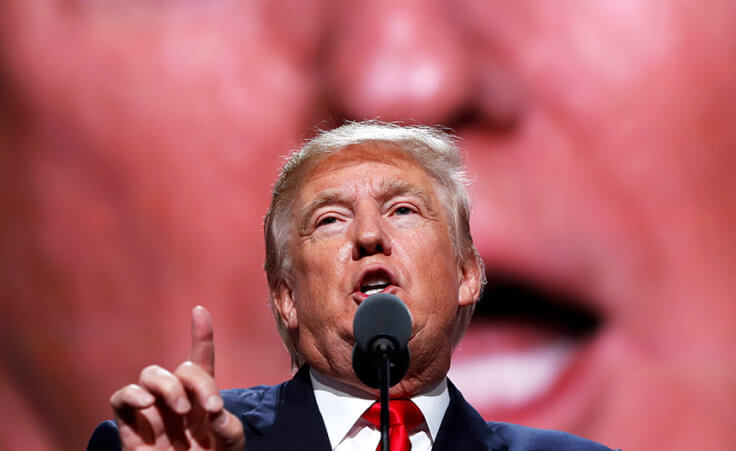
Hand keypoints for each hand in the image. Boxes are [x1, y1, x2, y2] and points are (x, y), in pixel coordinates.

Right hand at [110, 306, 244, 449]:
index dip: (201, 336)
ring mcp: (153, 412)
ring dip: (168, 386)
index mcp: (202, 399)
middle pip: (180, 368)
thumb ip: (228, 426)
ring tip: (180, 411)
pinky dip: (133, 395)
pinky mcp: (130, 427)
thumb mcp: (232, 445)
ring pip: (150, 374)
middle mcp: (177, 400)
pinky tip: (148, 405)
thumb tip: (211, 411)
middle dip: (197, 383)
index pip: (201, 361)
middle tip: (209, 409)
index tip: (199, 311)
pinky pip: (121, 398)